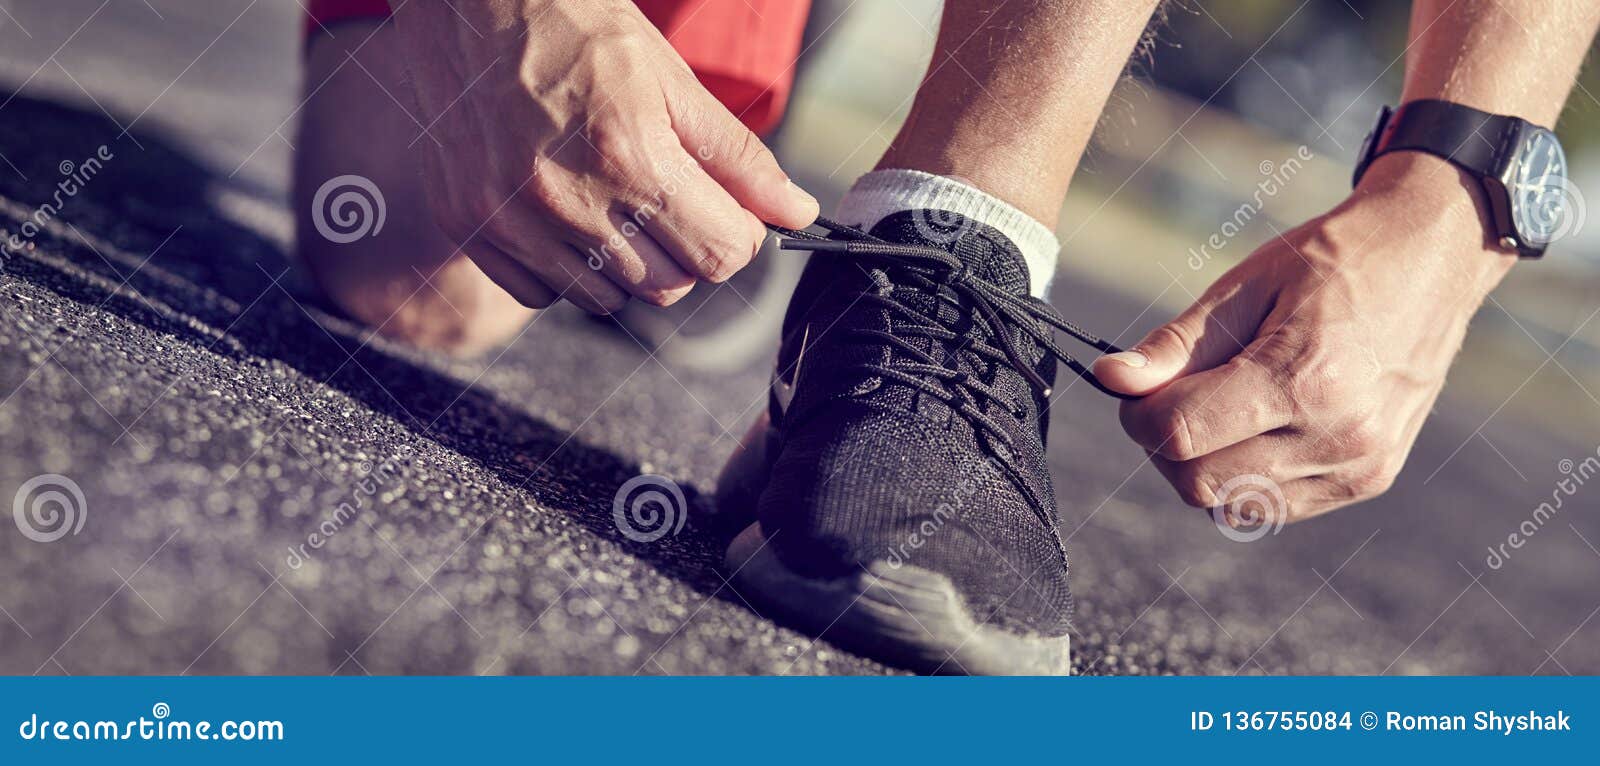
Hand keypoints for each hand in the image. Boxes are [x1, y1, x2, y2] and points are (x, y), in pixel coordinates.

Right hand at [390, 0, 817, 312]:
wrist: (465, 2)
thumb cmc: (574, 25)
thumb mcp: (669, 77)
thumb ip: (736, 156)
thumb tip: (796, 212)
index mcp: (629, 155)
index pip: (720, 254)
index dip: (738, 234)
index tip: (728, 210)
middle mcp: (568, 199)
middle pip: (669, 285)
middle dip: (685, 247)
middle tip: (668, 194)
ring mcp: (511, 221)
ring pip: (609, 297)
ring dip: (626, 263)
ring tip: (610, 196)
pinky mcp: (472, 229)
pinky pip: (543, 293)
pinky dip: (564, 267)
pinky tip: (562, 210)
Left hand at [1092, 152, 1514, 524]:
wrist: (1432, 259)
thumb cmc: (1331, 261)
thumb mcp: (1244, 285)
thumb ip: (1175, 344)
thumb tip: (1110, 380)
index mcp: (1305, 377)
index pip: (1181, 433)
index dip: (1138, 415)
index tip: (1136, 388)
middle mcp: (1338, 434)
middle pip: (1200, 482)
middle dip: (1164, 445)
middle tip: (1173, 396)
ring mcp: (1359, 465)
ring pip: (1233, 505)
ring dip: (1203, 466)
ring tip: (1219, 408)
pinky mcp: (1369, 480)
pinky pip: (1274, 508)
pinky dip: (1244, 479)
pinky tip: (1254, 428)